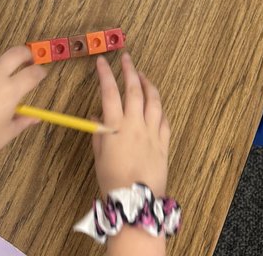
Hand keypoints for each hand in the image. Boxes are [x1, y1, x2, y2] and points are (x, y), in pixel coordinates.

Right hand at [92, 53, 169, 196]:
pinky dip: (160, 110)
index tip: (102, 62)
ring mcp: (152, 133)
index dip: (105, 75)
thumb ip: (99, 134)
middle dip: (130, 71)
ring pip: (153, 102)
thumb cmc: (113, 183)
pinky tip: (157, 106)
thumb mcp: (99, 158)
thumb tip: (97, 117)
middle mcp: (135, 125)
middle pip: (134, 91)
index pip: (109, 93)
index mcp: (116, 127)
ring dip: (148, 85)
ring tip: (143, 77)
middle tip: (127, 59)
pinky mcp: (164, 144)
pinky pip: (164, 121)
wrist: (137, 204)